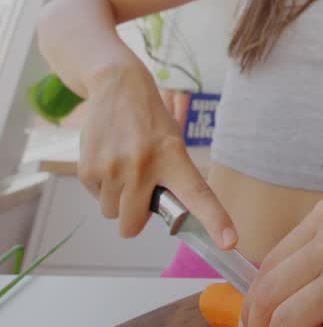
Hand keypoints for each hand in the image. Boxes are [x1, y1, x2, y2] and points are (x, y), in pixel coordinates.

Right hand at [78, 61, 236, 249]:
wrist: (116, 85)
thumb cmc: (148, 120)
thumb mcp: (171, 142)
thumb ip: (171, 178)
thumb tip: (168, 214)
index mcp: (173, 157)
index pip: (198, 195)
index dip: (215, 221)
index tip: (229, 241)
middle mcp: (143, 165)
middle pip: (132, 224)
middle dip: (133, 218)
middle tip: (137, 193)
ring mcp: (113, 168)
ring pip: (112, 213)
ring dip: (117, 199)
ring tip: (122, 167)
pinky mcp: (88, 168)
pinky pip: (95, 198)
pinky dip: (100, 186)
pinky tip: (108, 159)